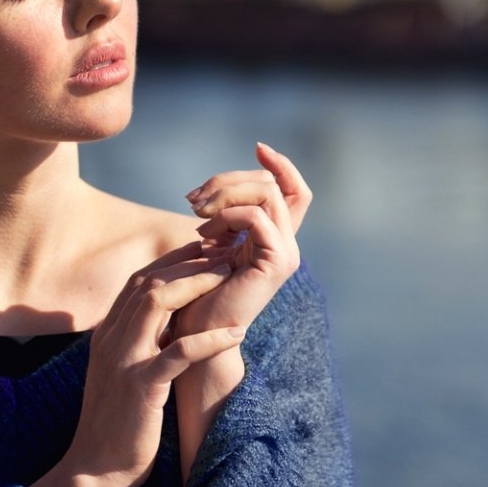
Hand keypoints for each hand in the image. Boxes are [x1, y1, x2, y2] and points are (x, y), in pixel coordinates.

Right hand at [59, 240, 246, 486]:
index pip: (139, 282)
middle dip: (188, 263)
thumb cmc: (117, 425)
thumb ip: (140, 345)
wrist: (95, 470)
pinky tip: (237, 331)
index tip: (204, 250)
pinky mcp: (141, 387)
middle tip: (223, 253)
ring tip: (228, 276)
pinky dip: (209, 339)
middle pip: (149, 283)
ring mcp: (123, 361)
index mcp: (107, 335)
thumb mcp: (124, 374)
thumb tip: (173, 324)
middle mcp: (111, 340)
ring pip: (158, 304)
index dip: (173, 261)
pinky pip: (179, 353)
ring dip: (196, 285)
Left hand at [174, 140, 310, 346]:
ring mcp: (285, 254)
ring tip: (194, 211)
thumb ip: (223, 220)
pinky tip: (204, 232)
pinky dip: (228, 215)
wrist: (196, 339)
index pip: (294, 190)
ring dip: (225, 193)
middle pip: (272, 184)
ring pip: (266, 194)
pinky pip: (257, 217)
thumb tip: (213, 191)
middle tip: (193, 197)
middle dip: (229, 180)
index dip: (281, 164)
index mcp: (274, 239)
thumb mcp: (210, 248)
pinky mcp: (276, 263)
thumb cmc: (195, 296)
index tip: (258, 146)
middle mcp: (286, 244)